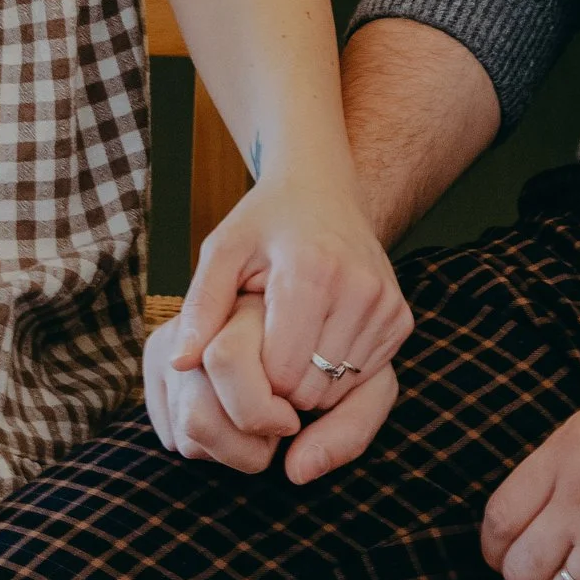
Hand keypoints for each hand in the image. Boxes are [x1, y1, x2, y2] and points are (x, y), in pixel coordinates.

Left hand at [154, 172, 410, 481]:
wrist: (322, 189)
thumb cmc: (265, 222)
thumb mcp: (222, 250)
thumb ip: (200, 307)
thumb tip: (179, 364)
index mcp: (313, 271)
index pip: (281, 373)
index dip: (254, 376)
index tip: (243, 355)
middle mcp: (360, 289)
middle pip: (311, 389)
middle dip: (280, 386)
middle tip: (265, 347)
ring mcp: (387, 305)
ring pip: (338, 391)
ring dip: (309, 383)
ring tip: (290, 342)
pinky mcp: (400, 319)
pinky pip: (363, 379)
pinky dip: (335, 375)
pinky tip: (317, 340)